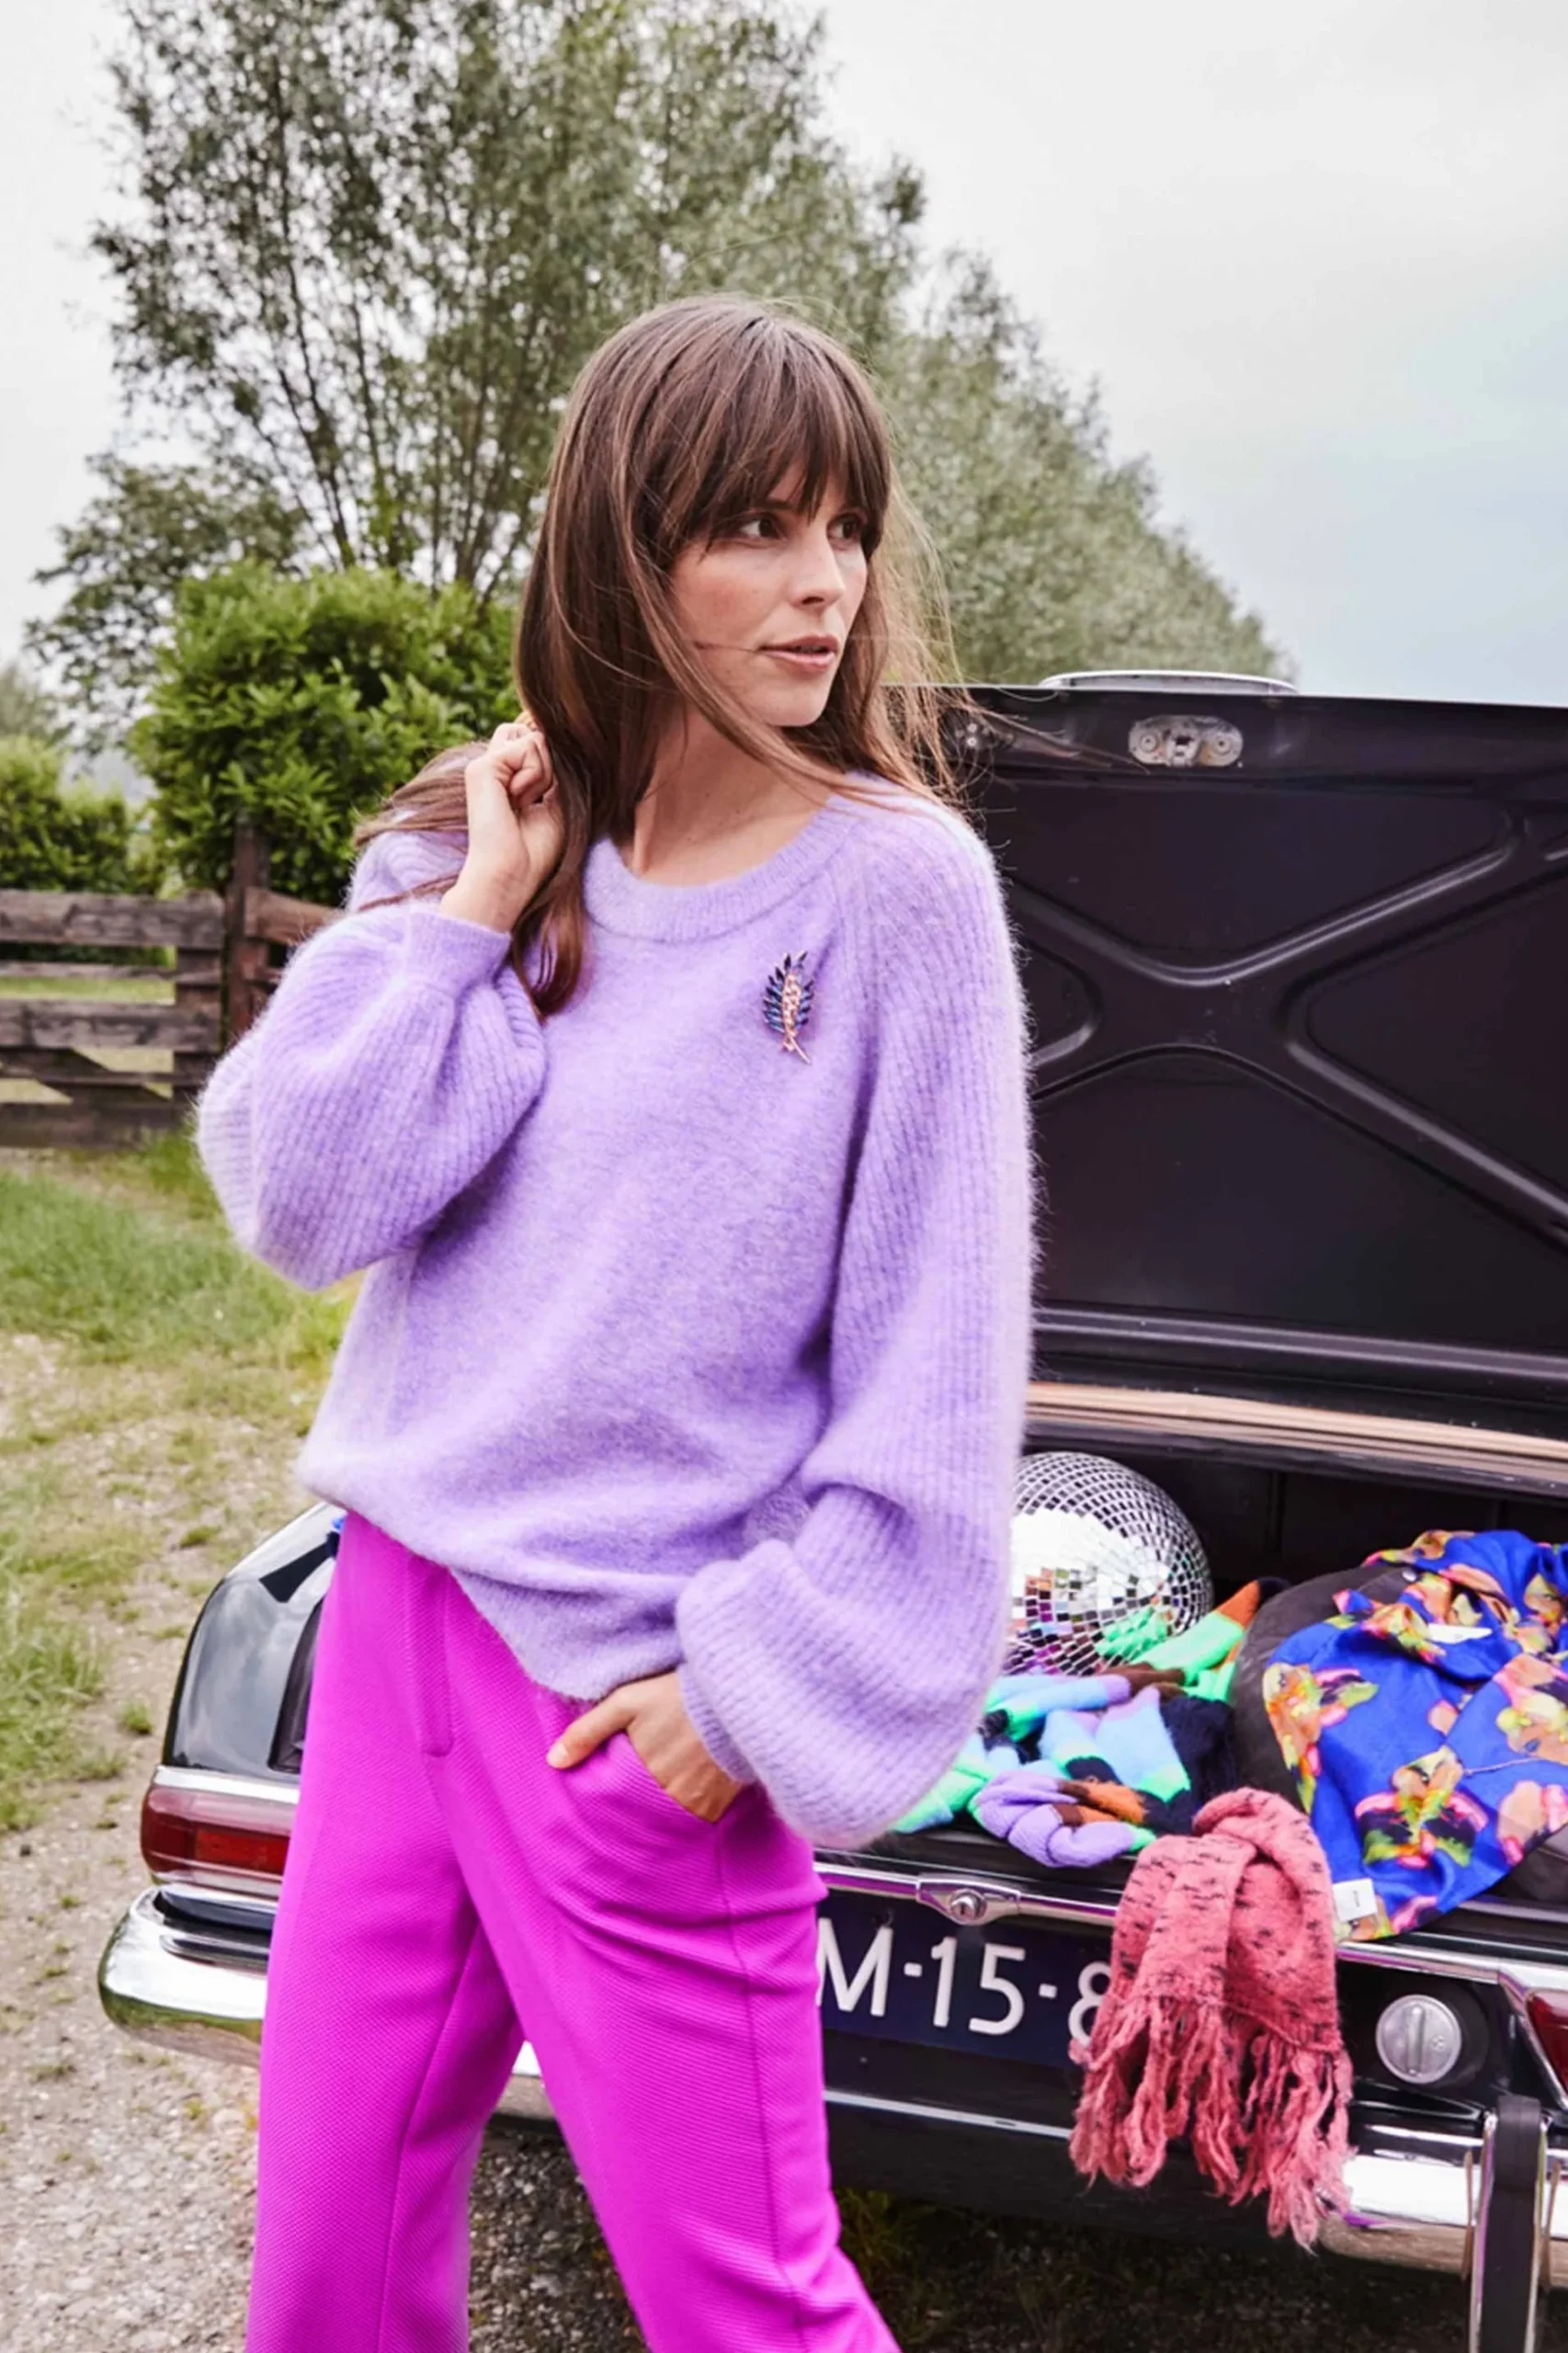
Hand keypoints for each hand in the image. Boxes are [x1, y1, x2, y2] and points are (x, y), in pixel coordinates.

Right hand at [440, 716, 564, 934]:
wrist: (512, 876)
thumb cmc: (535, 850)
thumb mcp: (555, 799)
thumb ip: (553, 766)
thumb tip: (550, 730)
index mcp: (506, 776)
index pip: (533, 738)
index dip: (550, 756)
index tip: (546, 796)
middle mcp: (492, 768)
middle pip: (534, 733)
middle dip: (548, 765)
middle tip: (534, 802)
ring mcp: (484, 765)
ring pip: (535, 739)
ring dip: (543, 774)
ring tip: (525, 804)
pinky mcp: (481, 768)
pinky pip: (528, 747)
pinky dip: (535, 776)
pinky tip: (518, 801)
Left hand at [546, 1671, 745, 1823]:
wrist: (736, 1693)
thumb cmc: (677, 1695)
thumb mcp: (627, 1702)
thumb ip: (588, 1731)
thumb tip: (552, 1761)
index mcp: (643, 1776)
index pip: (619, 1803)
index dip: (616, 1796)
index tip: (616, 1789)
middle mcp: (671, 1796)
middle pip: (647, 1812)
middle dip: (641, 1803)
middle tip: (644, 1787)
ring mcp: (700, 1802)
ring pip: (674, 1816)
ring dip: (668, 1805)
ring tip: (669, 1784)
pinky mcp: (725, 1801)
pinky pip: (703, 1816)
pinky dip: (695, 1805)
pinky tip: (694, 1784)